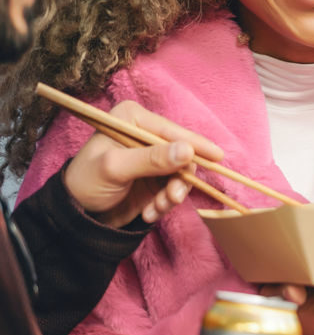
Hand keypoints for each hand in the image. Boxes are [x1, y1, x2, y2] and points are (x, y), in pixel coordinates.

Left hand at [63, 100, 224, 227]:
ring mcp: (153, 158)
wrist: (76, 215)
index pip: (172, 131)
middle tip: (172, 198)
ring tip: (156, 208)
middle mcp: (146, 135)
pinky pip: (175, 189)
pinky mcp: (157, 178)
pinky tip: (150, 212)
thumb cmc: (86, 182)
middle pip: (182, 153)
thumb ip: (152, 159)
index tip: (216, 157)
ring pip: (182, 174)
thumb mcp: (116, 168)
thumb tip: (188, 150)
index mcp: (133, 119)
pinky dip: (165, 203)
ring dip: (172, 195)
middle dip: (178, 179)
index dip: (196, 144)